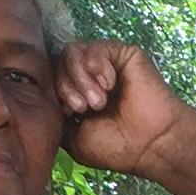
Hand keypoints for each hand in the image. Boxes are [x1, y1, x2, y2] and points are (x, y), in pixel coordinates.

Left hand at [53, 40, 195, 180]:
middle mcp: (89, 76)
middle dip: (67, 86)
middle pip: (58, 63)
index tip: (70, 114)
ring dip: (81, 78)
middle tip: (84, 109)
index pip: (50, 77)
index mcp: (77, 94)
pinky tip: (111, 86)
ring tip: (99, 101)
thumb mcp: (73, 138)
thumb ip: (55, 115)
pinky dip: (98, 67)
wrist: (152, 144)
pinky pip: (96, 48)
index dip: (55, 92)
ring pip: (72, 53)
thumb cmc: (117, 147)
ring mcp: (105, 64)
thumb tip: (43, 97)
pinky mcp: (122, 54)